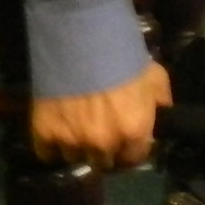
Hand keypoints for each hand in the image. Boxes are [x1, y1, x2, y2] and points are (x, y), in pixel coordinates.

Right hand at [30, 59, 172, 169]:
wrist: (80, 42)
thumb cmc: (122, 58)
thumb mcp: (156, 79)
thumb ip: (160, 104)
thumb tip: (160, 117)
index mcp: (134, 132)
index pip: (134, 160)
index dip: (130, 152)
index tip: (126, 144)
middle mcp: (104, 143)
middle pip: (104, 163)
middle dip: (105, 152)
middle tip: (101, 135)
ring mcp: (72, 140)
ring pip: (76, 158)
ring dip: (78, 149)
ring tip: (77, 132)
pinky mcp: (44, 134)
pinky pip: (47, 154)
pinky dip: (51, 147)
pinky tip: (56, 134)